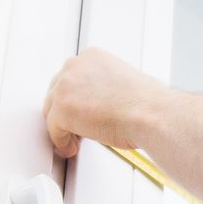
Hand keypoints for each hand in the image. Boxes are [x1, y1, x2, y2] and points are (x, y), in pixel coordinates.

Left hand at [43, 47, 167, 157]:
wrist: (150, 114)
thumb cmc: (146, 104)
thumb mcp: (122, 83)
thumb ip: (102, 88)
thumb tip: (97, 104)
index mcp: (91, 57)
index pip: (71, 77)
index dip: (74, 98)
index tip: (79, 110)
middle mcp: (75, 66)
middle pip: (56, 92)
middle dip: (64, 111)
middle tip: (75, 128)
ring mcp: (65, 87)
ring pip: (52, 110)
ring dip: (61, 126)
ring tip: (73, 139)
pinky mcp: (62, 110)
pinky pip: (53, 130)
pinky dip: (61, 141)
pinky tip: (71, 147)